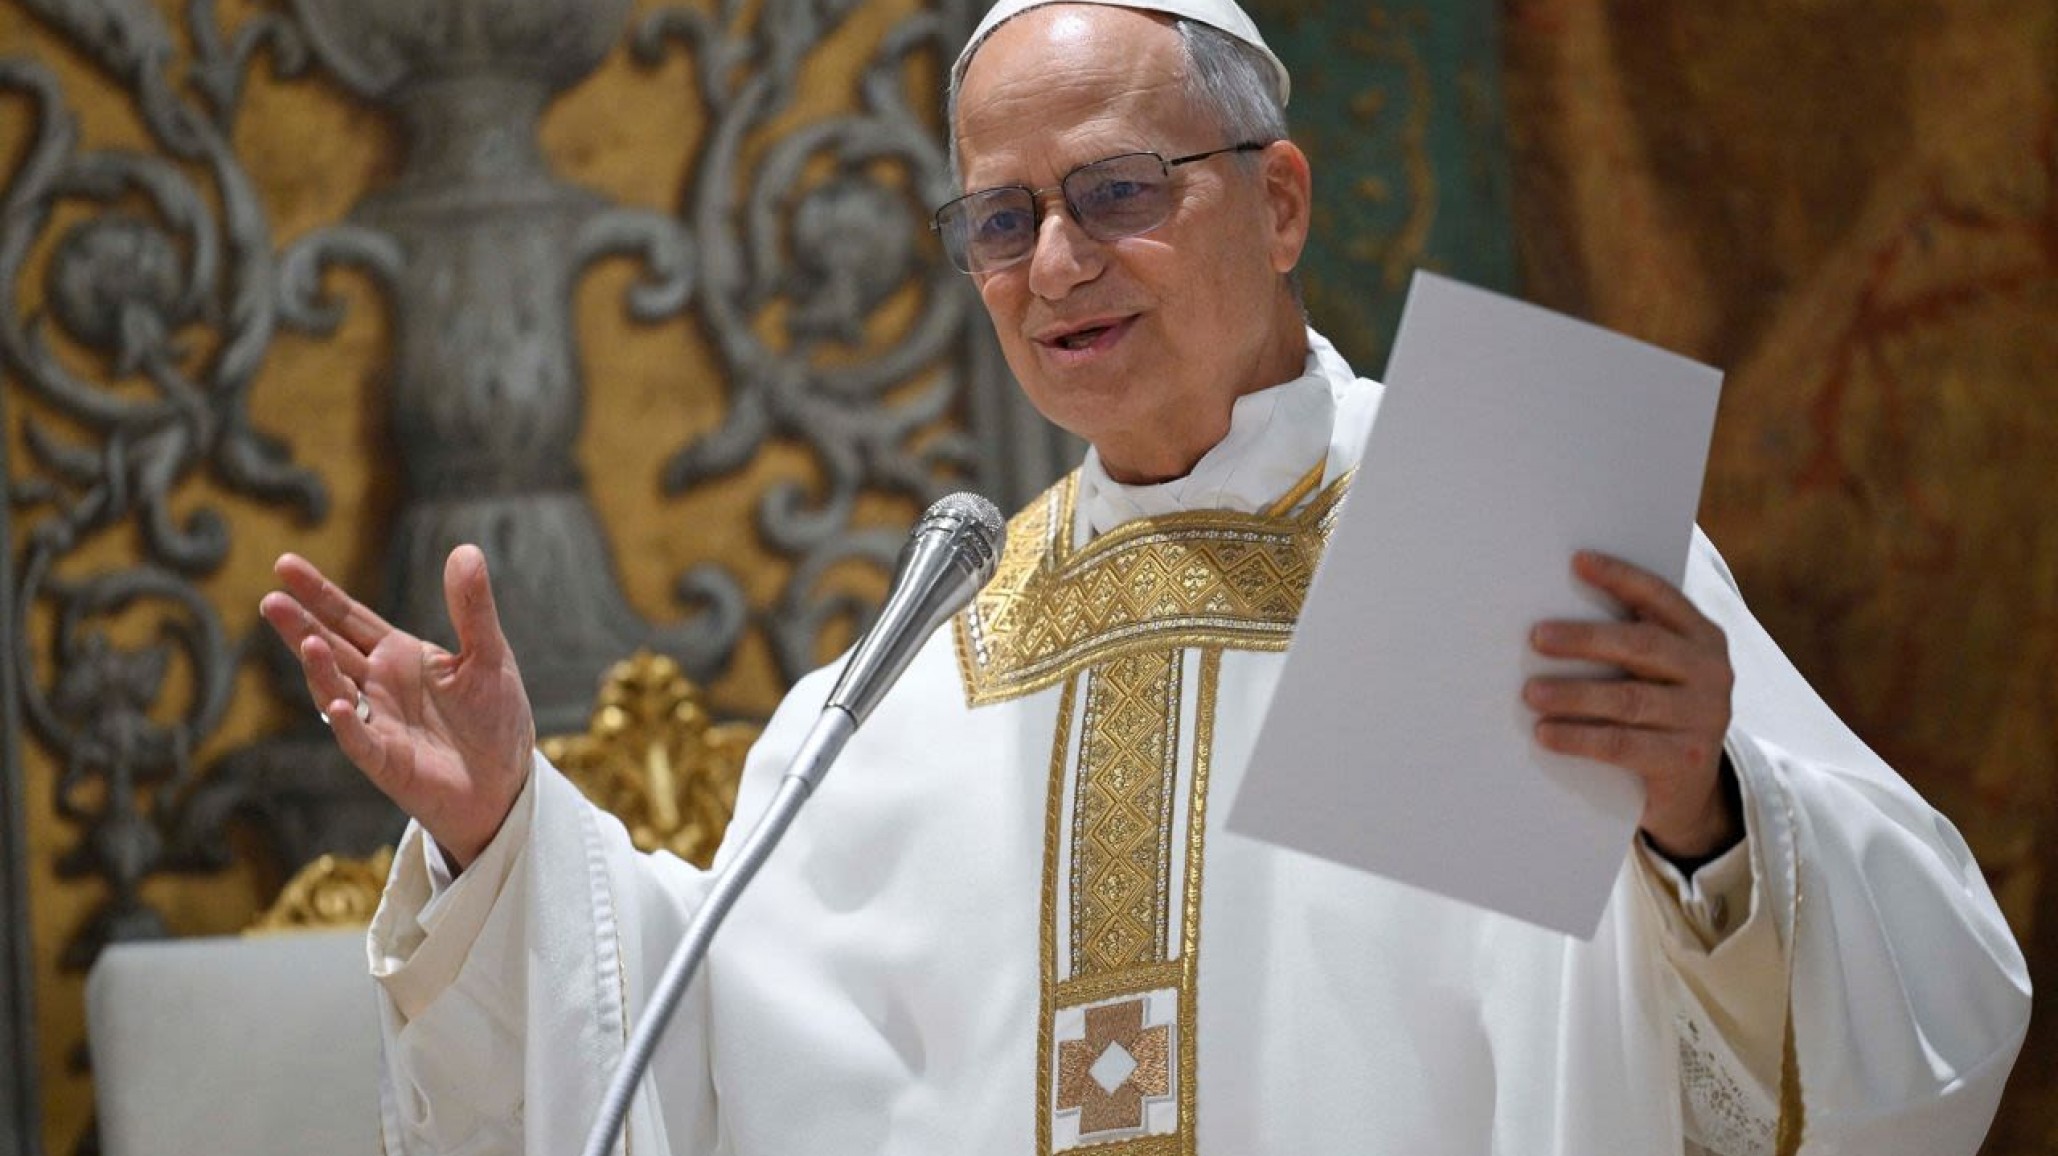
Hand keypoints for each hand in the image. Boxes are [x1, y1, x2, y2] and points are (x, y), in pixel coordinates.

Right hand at [259, 545, 534, 868]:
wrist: (506, 781)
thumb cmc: (494, 717)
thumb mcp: (489, 655)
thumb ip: (473, 608)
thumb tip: (465, 550)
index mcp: (398, 655)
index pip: (349, 618)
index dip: (319, 593)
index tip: (284, 564)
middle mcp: (378, 686)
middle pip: (332, 649)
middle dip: (301, 626)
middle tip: (272, 600)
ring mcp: (378, 723)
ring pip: (337, 691)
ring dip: (320, 670)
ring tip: (308, 642)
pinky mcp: (387, 762)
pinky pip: (362, 741)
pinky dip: (350, 724)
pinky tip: (340, 704)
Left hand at [1523, 550, 1738, 859]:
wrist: (1690, 789)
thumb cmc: (1657, 713)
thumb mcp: (1655, 673)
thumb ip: (1628, 642)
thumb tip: (1552, 613)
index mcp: (1702, 638)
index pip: (1660, 598)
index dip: (1621, 578)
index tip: (1578, 561)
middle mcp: (1711, 672)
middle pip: (1642, 646)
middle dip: (1586, 639)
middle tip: (1536, 636)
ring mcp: (1703, 718)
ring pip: (1629, 699)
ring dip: (1574, 694)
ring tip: (1530, 693)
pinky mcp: (1686, 760)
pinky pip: (1623, 744)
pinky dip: (1579, 737)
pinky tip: (1545, 733)